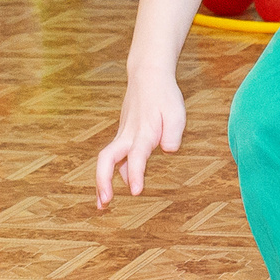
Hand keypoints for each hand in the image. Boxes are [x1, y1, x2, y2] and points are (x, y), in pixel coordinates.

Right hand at [95, 72, 185, 208]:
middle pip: (107, 159)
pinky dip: (111, 172)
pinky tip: (113, 186)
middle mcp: (128, 135)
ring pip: (107, 160)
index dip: (135, 174)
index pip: (136, 156)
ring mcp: (122, 135)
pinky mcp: (123, 135)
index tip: (136, 192)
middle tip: (104, 203)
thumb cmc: (164, 95)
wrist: (147, 75)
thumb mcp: (177, 113)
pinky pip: (114, 156)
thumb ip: (173, 134)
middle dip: (102, 182)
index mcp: (142, 132)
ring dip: (102, 182)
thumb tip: (168, 150)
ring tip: (102, 204)